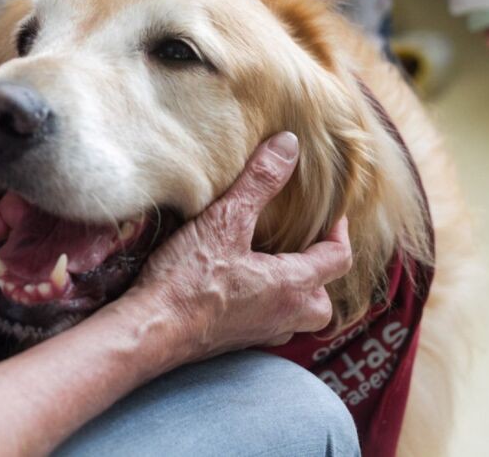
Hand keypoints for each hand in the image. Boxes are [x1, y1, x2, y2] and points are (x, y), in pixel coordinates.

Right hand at [131, 132, 352, 358]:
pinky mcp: (233, 342)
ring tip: (276, 267)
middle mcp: (283, 316)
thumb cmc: (188, 280)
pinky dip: (265, 307)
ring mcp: (258, 334)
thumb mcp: (225, 221)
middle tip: (306, 246)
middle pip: (324, 301)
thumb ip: (260, 182)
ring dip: (295, 295)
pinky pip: (265, 325)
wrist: (150, 329)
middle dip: (322, 274)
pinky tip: (241, 288)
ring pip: (296, 318)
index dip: (339, 232)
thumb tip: (288, 146)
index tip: (331, 213)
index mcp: (291, 286)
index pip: (337, 259)